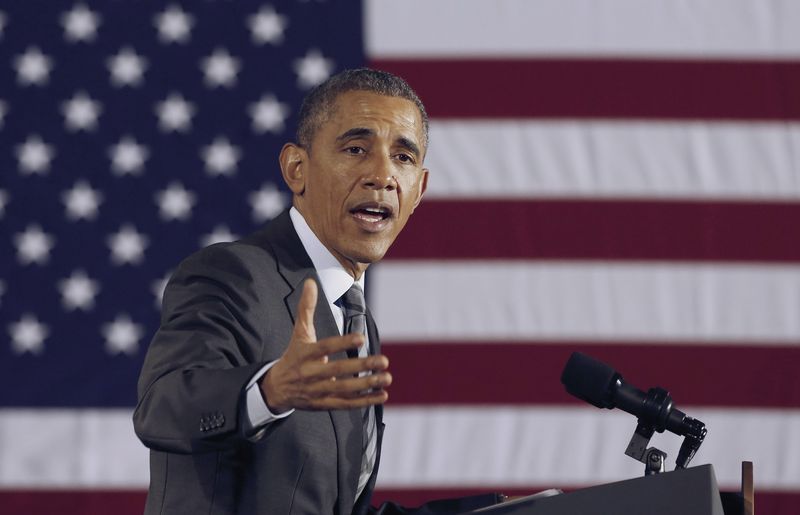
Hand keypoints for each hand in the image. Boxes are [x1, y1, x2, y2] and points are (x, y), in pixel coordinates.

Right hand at [261, 279, 390, 411]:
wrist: (276, 388)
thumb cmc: (294, 355)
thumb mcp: (299, 333)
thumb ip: (306, 309)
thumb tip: (310, 282)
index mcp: (305, 354)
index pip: (325, 347)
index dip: (342, 343)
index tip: (361, 338)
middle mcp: (311, 374)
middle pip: (337, 371)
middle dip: (362, 366)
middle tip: (384, 361)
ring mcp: (318, 391)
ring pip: (344, 389)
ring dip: (367, 385)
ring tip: (387, 378)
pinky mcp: (324, 404)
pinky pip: (346, 403)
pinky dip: (365, 401)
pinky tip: (382, 395)